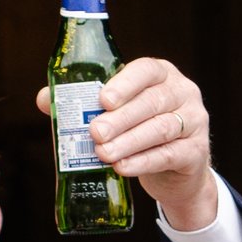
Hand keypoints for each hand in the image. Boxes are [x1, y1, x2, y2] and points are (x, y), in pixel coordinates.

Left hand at [35, 56, 215, 229]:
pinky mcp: (196, 152)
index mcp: (161, 74)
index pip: (146, 70)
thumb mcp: (118, 115)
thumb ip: (83, 104)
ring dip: (129, 142)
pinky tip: (122, 168)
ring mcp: (194, 121)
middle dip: (120, 118)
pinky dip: (143, 162)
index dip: (124, 83)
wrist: (176, 171)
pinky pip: (169, 155)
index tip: (103, 100)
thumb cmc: (139, 133)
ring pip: (161, 129)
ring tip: (103, 154)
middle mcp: (183, 92)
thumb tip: (44, 99)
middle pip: (152, 102)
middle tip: (95, 133)